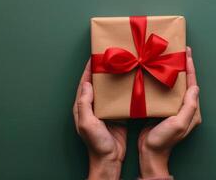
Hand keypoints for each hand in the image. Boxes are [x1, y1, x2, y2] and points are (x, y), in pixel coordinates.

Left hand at [73, 60, 126, 179]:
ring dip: (115, 79)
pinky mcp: (117, 115)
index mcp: (84, 106)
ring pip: (110, 90)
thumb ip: (85, 104)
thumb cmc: (96, 143)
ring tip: (123, 68)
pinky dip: (124, 90)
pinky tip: (131, 84)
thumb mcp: (87, 123)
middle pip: (98, 84)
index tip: (96, 56)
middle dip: (103, 70)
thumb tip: (87, 83)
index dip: (89, 69)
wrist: (109, 159)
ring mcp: (106, 110)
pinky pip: (120, 99)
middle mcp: (94, 106)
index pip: (85, 83)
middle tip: (113, 58)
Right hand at [138, 47, 200, 177]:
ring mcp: (173, 109)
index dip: (190, 68)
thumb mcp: (179, 123)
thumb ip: (189, 106)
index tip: (187, 53)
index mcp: (192, 111)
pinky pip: (164, 92)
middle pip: (185, 83)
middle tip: (177, 51)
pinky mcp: (163, 110)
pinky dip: (162, 82)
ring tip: (167, 59)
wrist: (150, 153)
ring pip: (174, 86)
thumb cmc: (164, 140)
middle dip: (182, 67)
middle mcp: (185, 108)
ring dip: (172, 73)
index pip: (192, 85)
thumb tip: (195, 87)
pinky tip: (156, 74)